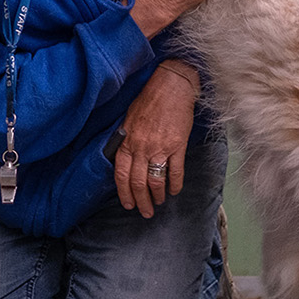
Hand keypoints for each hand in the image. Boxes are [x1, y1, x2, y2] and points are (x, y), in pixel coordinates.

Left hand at [114, 61, 199, 216]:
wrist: (171, 86)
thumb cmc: (150, 99)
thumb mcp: (129, 118)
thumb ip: (126, 139)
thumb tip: (124, 156)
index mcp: (127, 141)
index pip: (121, 175)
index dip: (124, 193)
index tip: (128, 204)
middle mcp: (141, 148)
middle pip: (138, 183)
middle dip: (141, 201)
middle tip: (145, 212)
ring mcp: (160, 148)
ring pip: (156, 181)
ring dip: (157, 196)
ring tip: (159, 203)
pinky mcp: (177, 146)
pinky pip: (175, 171)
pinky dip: (175, 185)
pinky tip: (174, 191)